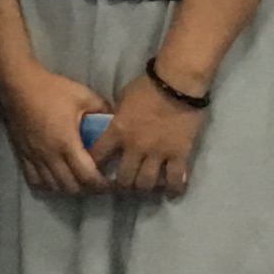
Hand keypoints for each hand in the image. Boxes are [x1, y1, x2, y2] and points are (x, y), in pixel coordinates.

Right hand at [0, 59, 112, 196]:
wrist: (19, 85)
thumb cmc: (52, 90)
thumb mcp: (83, 95)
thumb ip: (102, 109)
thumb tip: (116, 119)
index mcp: (67, 143)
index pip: (87, 176)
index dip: (102, 185)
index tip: (111, 182)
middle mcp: (50, 155)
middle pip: (71, 186)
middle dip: (88, 189)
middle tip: (98, 183)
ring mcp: (34, 157)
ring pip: (53, 187)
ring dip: (69, 188)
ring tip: (79, 182)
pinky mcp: (23, 155)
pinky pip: (35, 180)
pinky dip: (48, 185)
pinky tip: (56, 180)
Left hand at [97, 73, 204, 197]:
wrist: (177, 83)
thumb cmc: (147, 86)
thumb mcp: (123, 100)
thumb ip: (118, 119)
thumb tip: (114, 129)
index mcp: (118, 131)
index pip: (98, 156)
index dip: (94, 168)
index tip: (95, 173)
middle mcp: (135, 146)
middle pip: (124, 178)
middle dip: (122, 185)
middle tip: (124, 185)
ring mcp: (158, 153)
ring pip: (147, 183)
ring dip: (144, 188)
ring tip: (145, 187)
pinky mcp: (179, 154)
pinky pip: (175, 179)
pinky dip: (173, 188)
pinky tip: (171, 191)